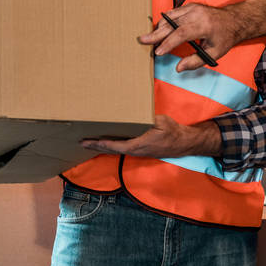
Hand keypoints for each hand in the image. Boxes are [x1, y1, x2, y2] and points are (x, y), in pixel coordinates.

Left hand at [81, 115, 220, 158]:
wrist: (184, 143)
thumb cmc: (172, 132)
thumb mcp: (160, 121)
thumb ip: (146, 119)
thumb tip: (134, 113)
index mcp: (138, 145)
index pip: (113, 145)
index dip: (98, 143)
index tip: (85, 141)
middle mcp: (135, 151)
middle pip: (110, 149)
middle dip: (95, 146)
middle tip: (81, 141)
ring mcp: (137, 152)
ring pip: (115, 149)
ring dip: (102, 146)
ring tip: (90, 140)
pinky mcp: (140, 150)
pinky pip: (121, 148)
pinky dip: (111, 145)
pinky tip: (107, 140)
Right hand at [138, 0, 265, 71]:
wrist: (234, 20)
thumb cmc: (225, 38)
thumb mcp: (214, 53)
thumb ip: (196, 61)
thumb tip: (178, 68)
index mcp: (204, 25)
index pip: (182, 33)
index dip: (168, 43)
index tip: (158, 52)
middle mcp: (197, 13)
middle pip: (172, 24)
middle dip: (156, 34)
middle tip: (143, 41)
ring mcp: (192, 8)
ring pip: (169, 18)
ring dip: (158, 28)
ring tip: (149, 39)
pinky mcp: (189, 6)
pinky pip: (172, 14)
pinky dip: (164, 22)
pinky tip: (158, 31)